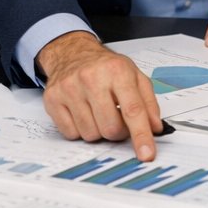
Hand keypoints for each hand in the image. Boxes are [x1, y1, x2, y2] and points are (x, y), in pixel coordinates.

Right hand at [36, 31, 162, 161]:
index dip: (141, 135)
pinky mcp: (53, 99)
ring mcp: (69, 89)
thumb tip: (155, 128)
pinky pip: (71, 134)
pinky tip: (82, 112)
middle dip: (118, 131)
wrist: (72, 53)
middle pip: (110, 128)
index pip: (133, 110)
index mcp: (117, 71)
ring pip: (90, 134)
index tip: (146, 154)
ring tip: (97, 112)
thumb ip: (148, 102)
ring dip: (98, 130)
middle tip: (116, 118)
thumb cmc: (106, 67)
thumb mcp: (134, 76)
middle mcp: (91, 78)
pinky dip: (80, 130)